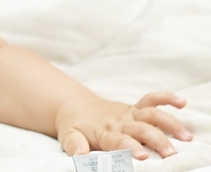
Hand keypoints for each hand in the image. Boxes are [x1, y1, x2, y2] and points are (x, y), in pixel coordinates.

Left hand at [57, 92, 191, 159]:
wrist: (74, 106)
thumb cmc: (74, 126)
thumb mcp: (69, 136)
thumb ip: (75, 145)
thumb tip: (79, 155)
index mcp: (105, 132)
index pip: (119, 141)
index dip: (130, 148)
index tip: (142, 156)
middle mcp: (120, 122)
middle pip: (141, 129)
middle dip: (156, 140)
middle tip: (171, 153)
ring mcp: (128, 114)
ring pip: (151, 115)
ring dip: (169, 124)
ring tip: (186, 137)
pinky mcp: (134, 109)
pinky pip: (150, 100)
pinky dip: (165, 98)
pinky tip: (181, 102)